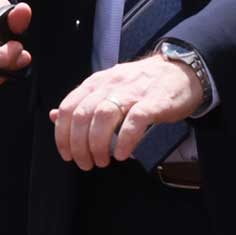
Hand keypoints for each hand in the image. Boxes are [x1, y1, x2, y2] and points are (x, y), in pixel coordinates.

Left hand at [49, 54, 201, 169]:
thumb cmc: (143, 84)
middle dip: (79, 144)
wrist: (181, 71)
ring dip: (97, 144)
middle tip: (85, 163)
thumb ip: (82, 102)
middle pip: (83, 114)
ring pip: (104, 116)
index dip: (62, 134)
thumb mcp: (108, 88)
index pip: (68, 107)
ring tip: (102, 161)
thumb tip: (54, 116)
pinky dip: (125, 139)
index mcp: (97, 82)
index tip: (67, 154)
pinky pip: (135, 120)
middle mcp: (111, 85)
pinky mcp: (155, 102)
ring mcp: (133, 92)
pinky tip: (122, 154)